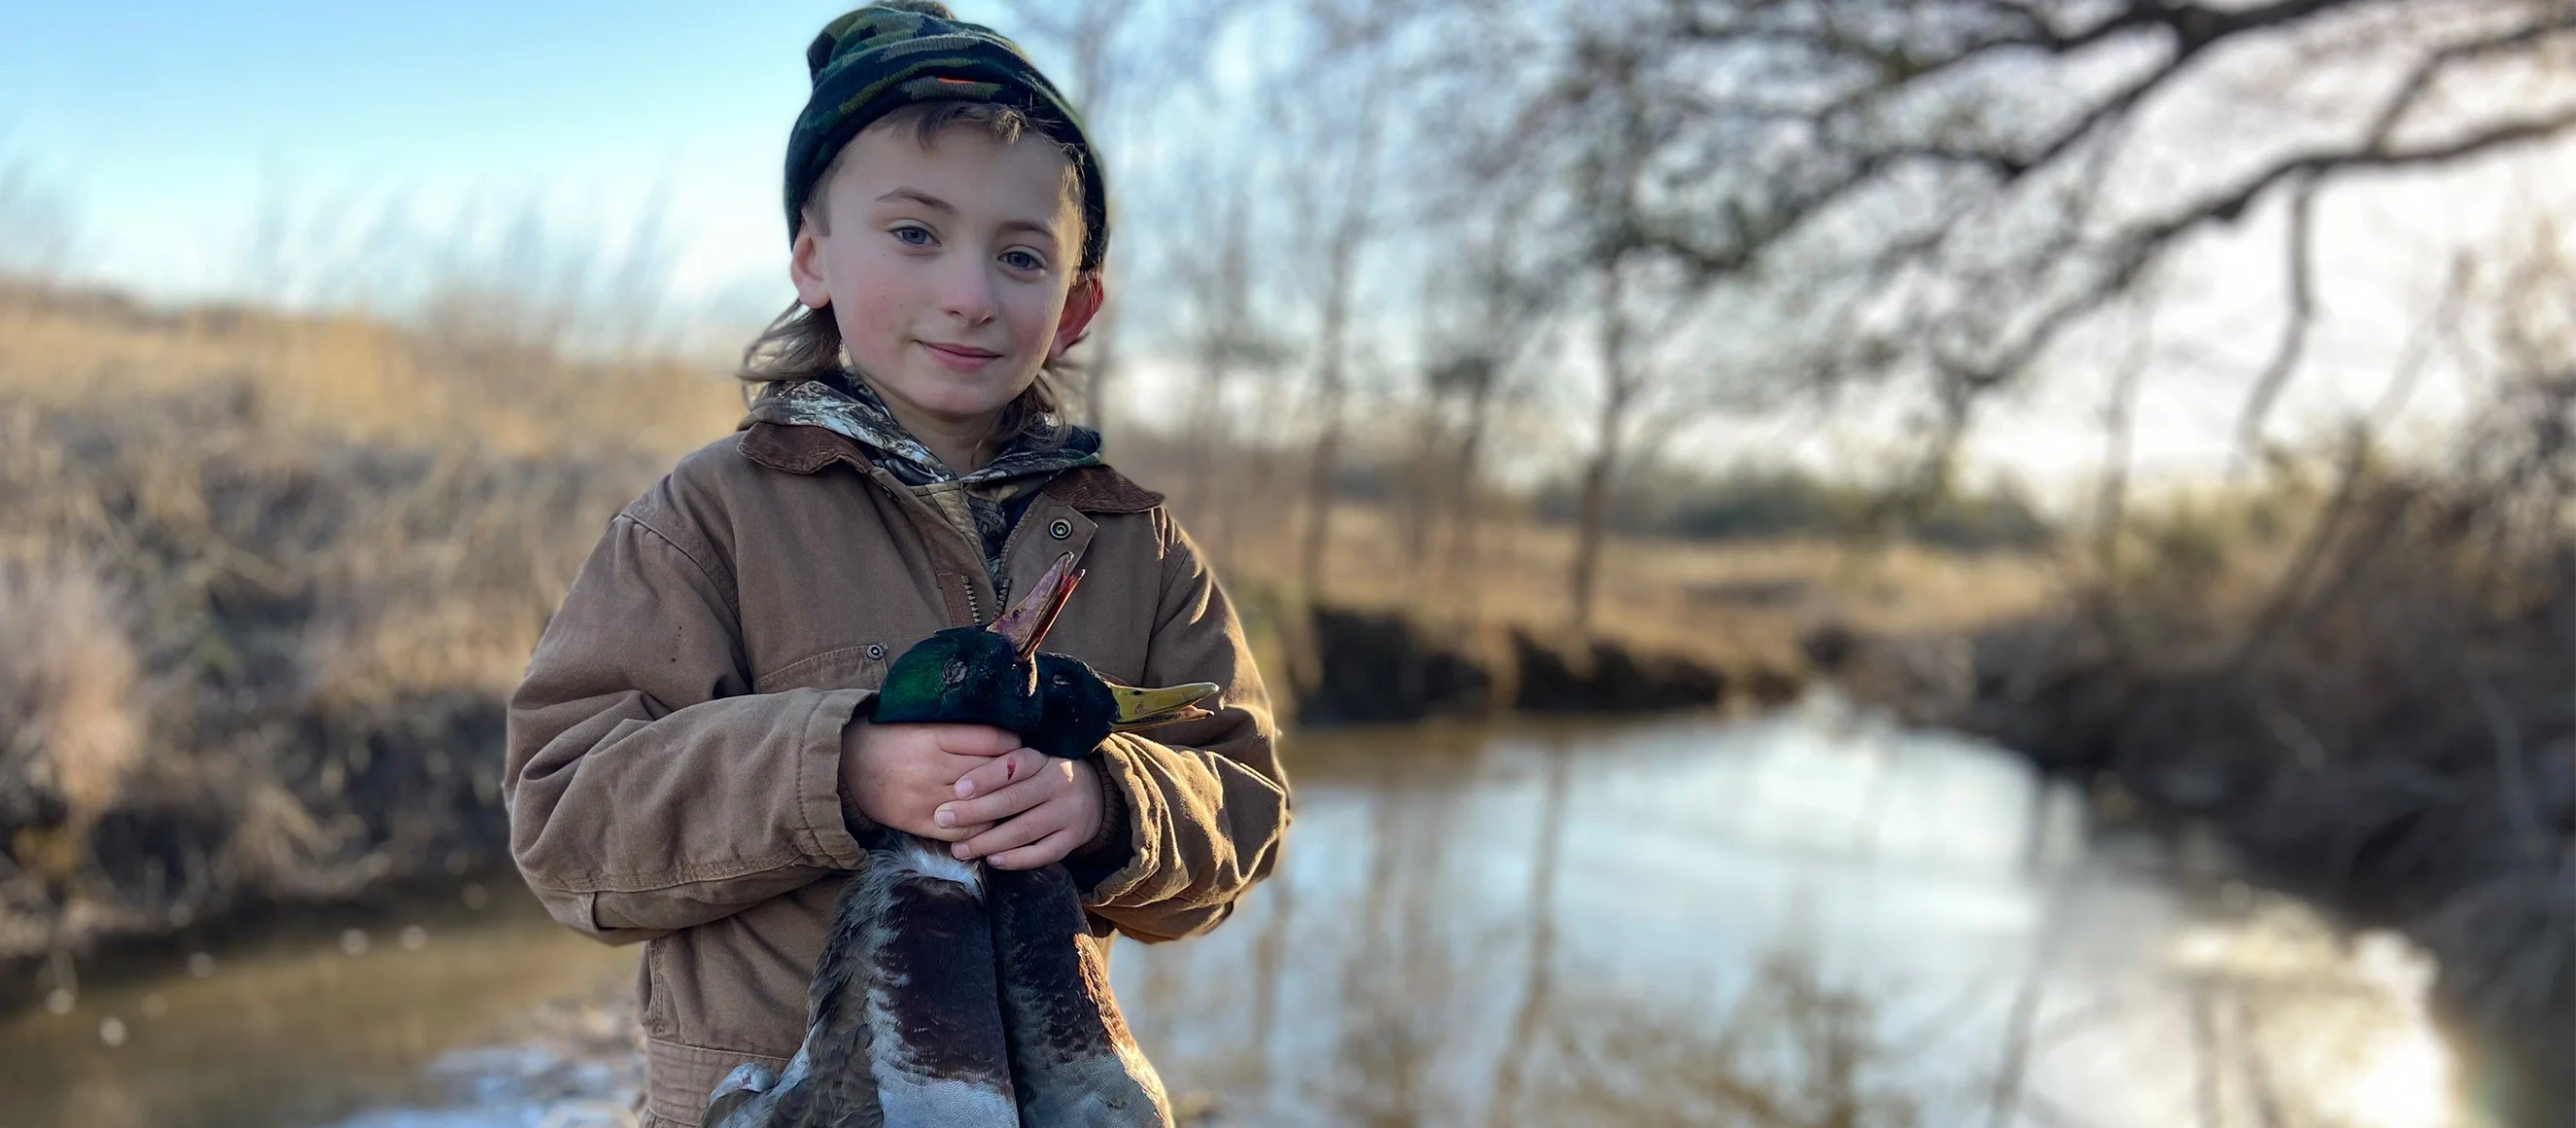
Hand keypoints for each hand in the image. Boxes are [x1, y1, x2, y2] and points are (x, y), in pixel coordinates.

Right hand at [840, 721, 1016, 840]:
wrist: (845, 766)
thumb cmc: (889, 739)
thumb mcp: (920, 724)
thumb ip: (957, 730)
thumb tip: (1003, 734)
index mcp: (932, 736)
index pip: (990, 740)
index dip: (1012, 744)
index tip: (1019, 747)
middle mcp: (931, 767)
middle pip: (989, 772)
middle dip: (1012, 775)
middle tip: (1025, 775)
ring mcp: (925, 798)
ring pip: (980, 805)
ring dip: (1001, 804)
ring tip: (1013, 799)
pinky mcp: (918, 822)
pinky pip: (962, 832)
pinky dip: (981, 829)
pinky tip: (989, 821)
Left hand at [937, 748, 1104, 869]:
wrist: (1095, 794)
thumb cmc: (1044, 777)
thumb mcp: (1030, 763)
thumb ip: (1001, 769)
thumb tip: (955, 785)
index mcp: (1043, 760)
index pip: (1014, 766)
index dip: (985, 777)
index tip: (957, 789)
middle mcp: (1059, 784)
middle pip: (1014, 800)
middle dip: (975, 812)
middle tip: (943, 819)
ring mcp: (1069, 813)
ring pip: (1025, 830)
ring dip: (989, 842)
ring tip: (960, 848)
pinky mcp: (1074, 838)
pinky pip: (1043, 853)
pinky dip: (1016, 859)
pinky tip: (993, 860)